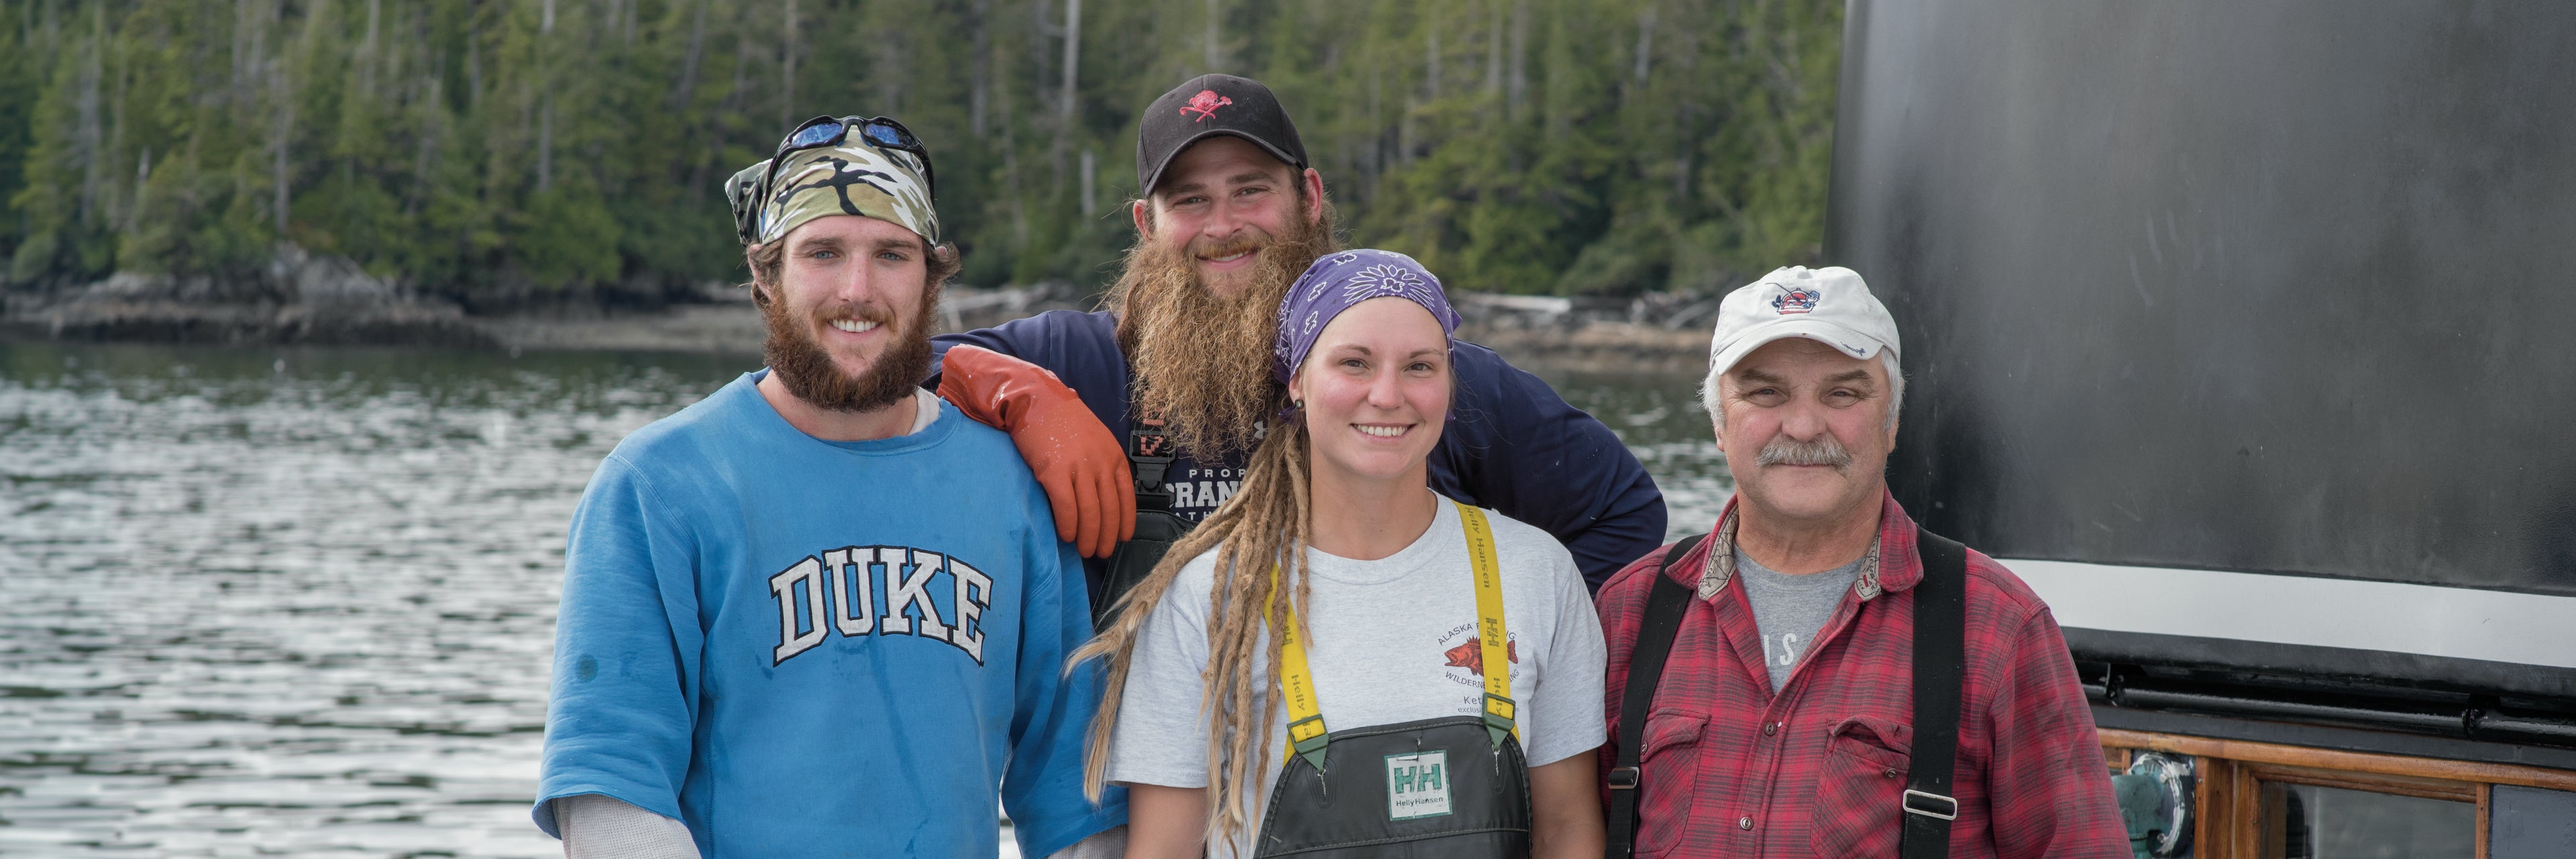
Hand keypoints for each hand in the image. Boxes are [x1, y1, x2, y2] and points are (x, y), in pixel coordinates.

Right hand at [936, 345, 1135, 556]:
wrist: (1034, 400)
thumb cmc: (1061, 420)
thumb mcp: (1094, 437)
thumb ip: (1101, 462)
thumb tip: (1103, 494)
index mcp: (1112, 455)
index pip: (1126, 496)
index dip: (1126, 521)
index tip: (1123, 538)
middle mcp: (1099, 462)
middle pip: (1109, 509)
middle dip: (1106, 536)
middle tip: (1100, 552)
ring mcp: (1078, 467)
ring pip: (1090, 514)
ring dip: (1087, 537)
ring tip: (1083, 550)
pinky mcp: (1054, 473)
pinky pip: (1067, 509)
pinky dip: (1068, 527)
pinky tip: (1065, 535)